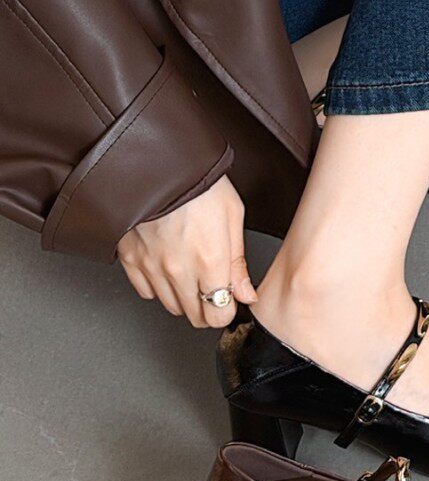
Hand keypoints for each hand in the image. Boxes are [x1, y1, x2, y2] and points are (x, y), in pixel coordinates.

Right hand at [117, 175, 256, 328]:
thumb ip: (238, 264)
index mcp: (209, 260)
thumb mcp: (232, 218)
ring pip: (171, 307)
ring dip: (185, 298)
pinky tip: (168, 270)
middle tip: (213, 290)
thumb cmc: (198, 184)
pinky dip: (158, 287)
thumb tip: (246, 295)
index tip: (230, 302)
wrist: (157, 165)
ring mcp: (151, 267)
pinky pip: (145, 292)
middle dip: (208, 308)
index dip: (227, 311)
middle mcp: (178, 269)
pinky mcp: (130, 259)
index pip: (218, 314)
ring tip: (192, 275)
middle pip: (195, 316)